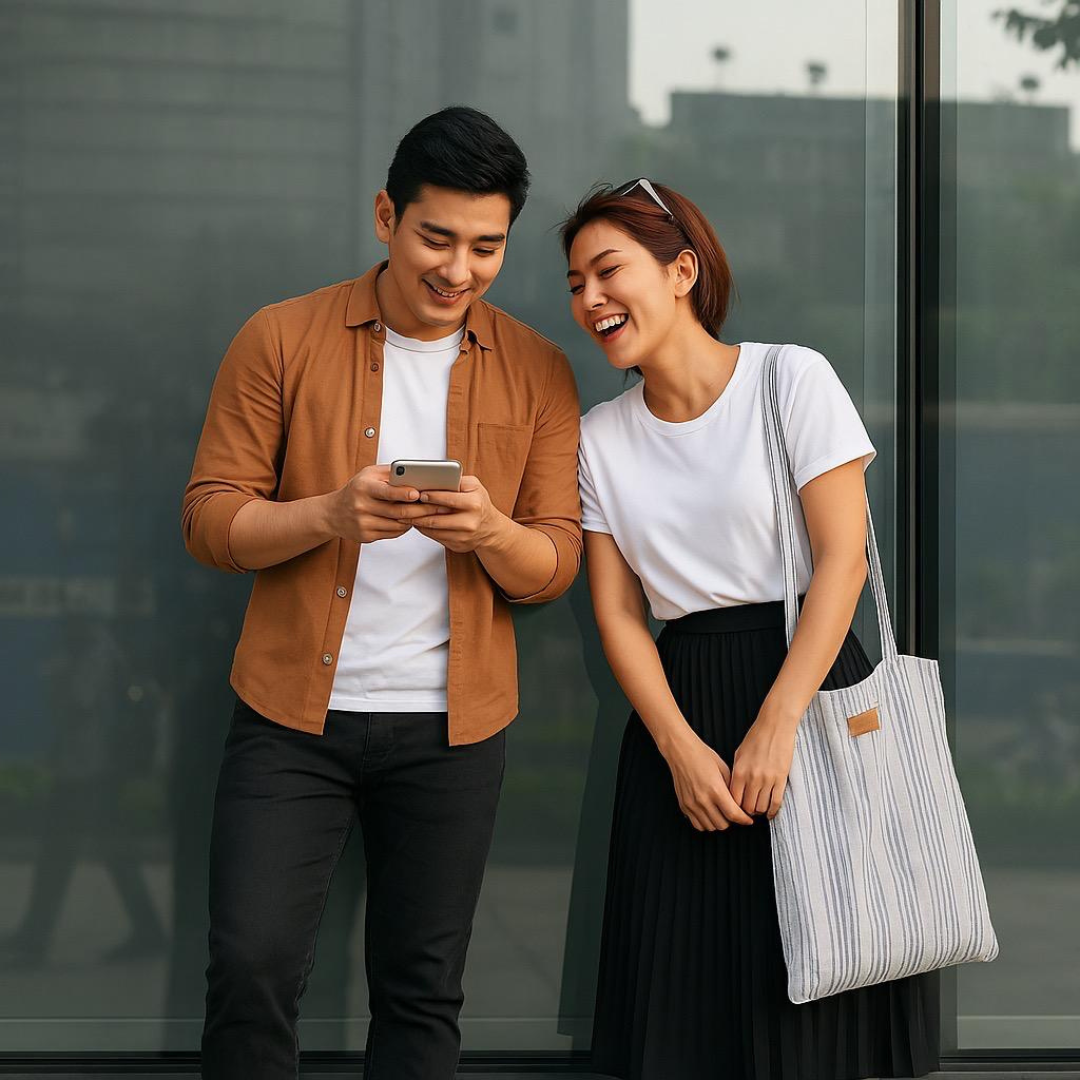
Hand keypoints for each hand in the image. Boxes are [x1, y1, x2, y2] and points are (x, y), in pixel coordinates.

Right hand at [327, 465, 450, 544]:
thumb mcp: (368, 474)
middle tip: (439, 506)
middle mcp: (362, 506)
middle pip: (398, 511)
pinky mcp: (366, 537)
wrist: (333, 513)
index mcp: (363, 488)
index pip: (387, 492)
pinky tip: (411, 520)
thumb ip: (391, 472)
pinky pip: (393, 533)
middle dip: (421, 509)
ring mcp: (364, 524)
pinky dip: (405, 527)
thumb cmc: (357, 489)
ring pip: (398, 525)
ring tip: (429, 513)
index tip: (419, 493)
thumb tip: (416, 472)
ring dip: (415, 519)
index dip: (404, 494)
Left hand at [411, 475, 501, 553]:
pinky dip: (424, 529)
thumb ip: (456, 480)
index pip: (448, 499)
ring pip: (433, 529)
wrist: (490, 529)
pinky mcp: (457, 545)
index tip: (418, 493)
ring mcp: (463, 536)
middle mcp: (470, 522)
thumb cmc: (479, 503)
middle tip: (405, 505)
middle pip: (436, 518)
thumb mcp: (474, 487)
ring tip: (406, 514)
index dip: (431, 496)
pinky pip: (436, 537)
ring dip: (417, 522)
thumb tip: (434, 477)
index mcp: (474, 503)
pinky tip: (417, 522)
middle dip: (418, 512)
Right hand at [662, 730, 754, 831]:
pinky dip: (705, 823)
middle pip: (723, 824)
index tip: (748, 820)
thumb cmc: (702, 756)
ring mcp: (692, 804)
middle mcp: (703, 800)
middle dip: (732, 821)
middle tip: (733, 813)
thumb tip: (738, 803)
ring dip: (718, 822)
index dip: (744, 820)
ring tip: (721, 813)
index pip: (733, 814)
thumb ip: (731, 789)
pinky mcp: (684, 806)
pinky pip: (697, 824)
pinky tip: (709, 814)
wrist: (681, 751)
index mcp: (715, 789)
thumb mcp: (724, 769)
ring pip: (710, 827)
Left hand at [730, 715, 797, 819]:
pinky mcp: (781, 779)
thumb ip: (737, 772)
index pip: (733, 799)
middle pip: (747, 806)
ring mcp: (767, 780)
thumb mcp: (739, 753)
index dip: (734, 807)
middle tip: (749, 812)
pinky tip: (770, 813)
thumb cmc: (757, 737)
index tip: (737, 809)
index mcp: (739, 771)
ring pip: (761, 807)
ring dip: (760, 811)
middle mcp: (752, 778)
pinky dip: (773, 811)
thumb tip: (735, 788)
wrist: (775, 726)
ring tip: (759, 809)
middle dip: (747, 812)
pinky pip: (776, 802)